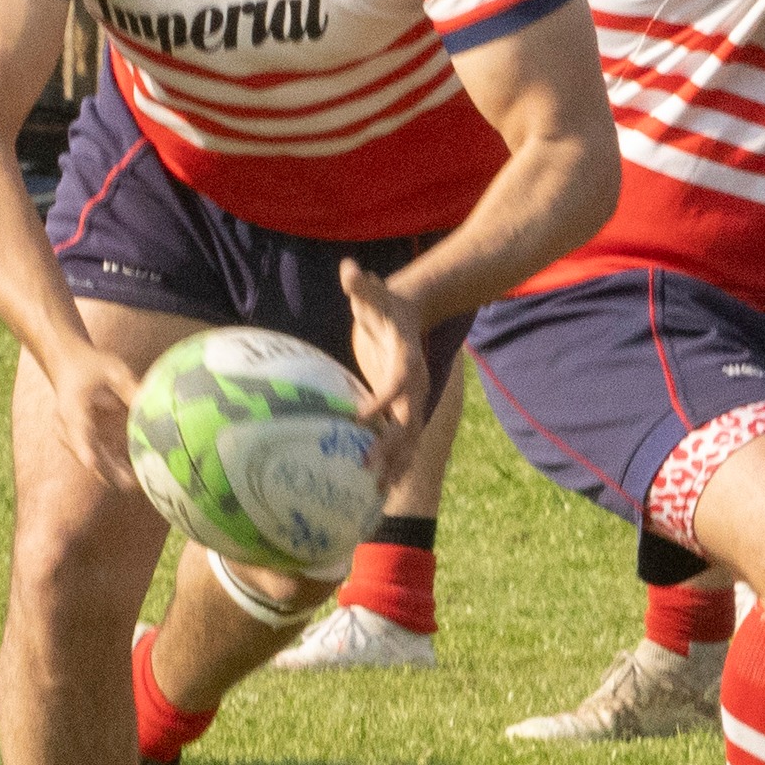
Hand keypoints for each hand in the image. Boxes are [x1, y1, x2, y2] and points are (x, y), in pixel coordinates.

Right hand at [47, 339, 141, 489]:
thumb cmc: (89, 365)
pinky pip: (103, 461)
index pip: (77, 430)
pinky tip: (141, 475)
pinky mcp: (85, 444)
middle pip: (88, 455)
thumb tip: (155, 406)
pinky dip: (119, 467)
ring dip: (117, 473)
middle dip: (110, 471)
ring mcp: (75, 440)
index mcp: (71, 408)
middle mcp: (67, 429)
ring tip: (143, 482)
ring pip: (96, 463)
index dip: (85, 448)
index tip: (90, 463)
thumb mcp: (112, 370)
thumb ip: (131, 388)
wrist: (67, 366)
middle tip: (134, 483)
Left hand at [340, 258, 428, 492]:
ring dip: (395, 466)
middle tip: (366, 468)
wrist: (411, 314)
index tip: (360, 418)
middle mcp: (414, 386)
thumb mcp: (373, 293)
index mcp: (406, 360)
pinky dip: (396, 466)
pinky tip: (381, 491)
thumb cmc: (385, 303)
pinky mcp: (405, 410)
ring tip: (378, 495)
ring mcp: (413, 401)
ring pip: (409, 439)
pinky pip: (404, 442)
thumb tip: (350, 269)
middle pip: (406, 421)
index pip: (396, 384)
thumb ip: (362, 285)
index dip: (382, 401)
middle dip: (390, 447)